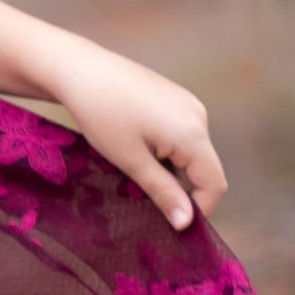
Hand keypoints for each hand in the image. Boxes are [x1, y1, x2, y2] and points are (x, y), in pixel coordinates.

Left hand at [46, 43, 225, 231]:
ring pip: (192, 152)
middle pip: (204, 169)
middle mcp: (199, 116)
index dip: (199, 210)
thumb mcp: (131, 161)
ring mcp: (188, 104)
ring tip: (135, 170)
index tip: (172, 224)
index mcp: (193, 133)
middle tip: (146, 201)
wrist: (80, 70)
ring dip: (172, 171)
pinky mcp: (175, 97)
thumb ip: (163, 192)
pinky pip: (182, 135)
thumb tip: (186, 223)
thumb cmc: (101, 115)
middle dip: (182, 190)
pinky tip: (137, 149)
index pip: (214, 184)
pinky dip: (167, 151)